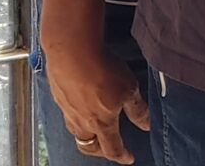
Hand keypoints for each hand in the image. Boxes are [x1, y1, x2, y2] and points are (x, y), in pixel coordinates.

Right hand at [45, 43, 148, 162]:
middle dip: (100, 150)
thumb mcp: (129, 88)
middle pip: (89, 146)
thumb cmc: (102, 69)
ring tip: (93, 129)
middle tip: (109, 148)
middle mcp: (82, 121)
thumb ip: (137, 109)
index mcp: (102, 123)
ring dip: (86, 134)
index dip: (122, 156)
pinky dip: (75, 114)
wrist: (72, 50)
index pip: (112, 148)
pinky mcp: (58, 94)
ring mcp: (67, 109)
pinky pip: (67, 112)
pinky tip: (80, 104)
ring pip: (76, 131)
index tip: (129, 158)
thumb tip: (146, 125)